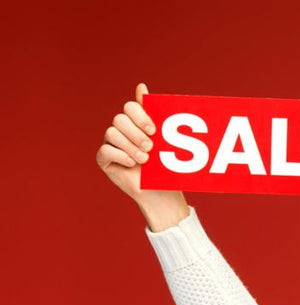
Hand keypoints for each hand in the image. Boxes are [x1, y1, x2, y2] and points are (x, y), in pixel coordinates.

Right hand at [96, 83, 187, 225]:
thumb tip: (141, 85)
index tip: (154, 130)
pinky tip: (132, 164)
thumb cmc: (164, 165)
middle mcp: (120, 130)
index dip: (140, 115)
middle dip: (136, 133)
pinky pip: (105, 151)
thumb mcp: (162, 140)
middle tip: (151, 147)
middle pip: (120, 119)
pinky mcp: (104, 159)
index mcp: (135, 122)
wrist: (161, 191)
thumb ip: (152, 114)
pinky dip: (120, 156)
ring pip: (111, 133)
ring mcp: (110, 144)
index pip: (130, 107)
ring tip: (145, 159)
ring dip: (130, 146)